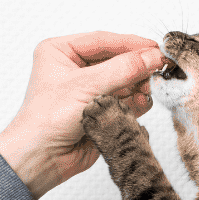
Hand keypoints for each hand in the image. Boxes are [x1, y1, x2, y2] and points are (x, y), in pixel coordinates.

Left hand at [0, 31, 165, 198]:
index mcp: (61, 52)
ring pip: (124, 81)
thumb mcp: (86, 85)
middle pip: (116, 60)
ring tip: (146, 91)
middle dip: (136, 67)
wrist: (41, 158)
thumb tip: (152, 57)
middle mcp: (75, 69)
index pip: (103, 41)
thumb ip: (123, 69)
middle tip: (157, 70)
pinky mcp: (100, 111)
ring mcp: (89, 91)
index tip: (156, 48)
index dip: (131, 43)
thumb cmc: (46, 120)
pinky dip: (135, 102)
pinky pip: (125, 101)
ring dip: (137, 86)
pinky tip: (140, 104)